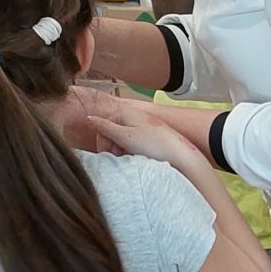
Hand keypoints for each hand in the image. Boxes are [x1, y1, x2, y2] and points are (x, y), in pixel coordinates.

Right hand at [87, 93, 211, 166]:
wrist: (181, 156)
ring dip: (121, 150)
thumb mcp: (125, 136)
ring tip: (130, 159)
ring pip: (123, 139)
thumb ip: (105, 127)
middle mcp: (134, 116)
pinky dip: (132, 151)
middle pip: (112, 132)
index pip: (102, 126)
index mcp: (126, 112)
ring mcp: (143, 126)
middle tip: (119, 158)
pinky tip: (139, 159)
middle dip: (112, 146)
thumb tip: (89, 118)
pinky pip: (134, 143)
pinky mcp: (151, 137)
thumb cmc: (154, 145)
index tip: (108, 155)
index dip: (103, 141)